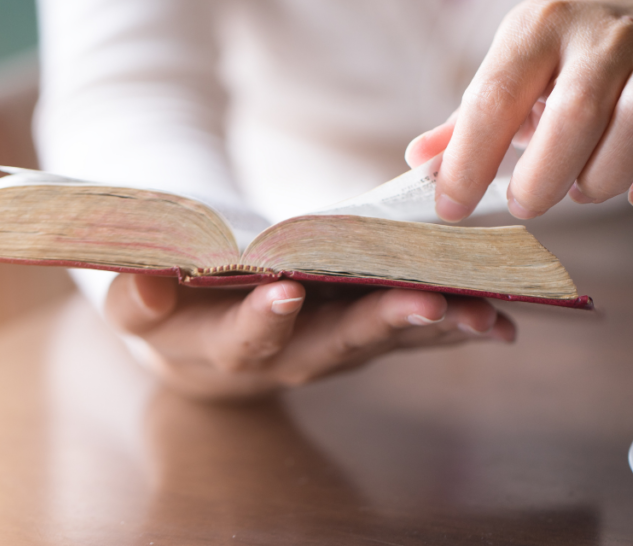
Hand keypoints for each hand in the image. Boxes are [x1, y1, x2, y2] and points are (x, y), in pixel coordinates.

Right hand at [104, 274, 515, 400]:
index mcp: (225, 349)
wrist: (206, 342)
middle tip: (424, 301)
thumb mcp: (140, 305)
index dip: (263, 319)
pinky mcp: (361, 336)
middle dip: (380, 323)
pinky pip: (408, 334)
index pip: (244, 339)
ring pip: (384, 340)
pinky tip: (497, 320)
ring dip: (434, 326)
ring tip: (482, 311)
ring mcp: (331, 350)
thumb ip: (136, 298)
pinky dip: (452, 325)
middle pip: (334, 345)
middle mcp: (287, 357)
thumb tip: (143, 274)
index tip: (286, 289)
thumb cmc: (169, 312)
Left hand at [406, 0, 632, 220]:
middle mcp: (602, 35)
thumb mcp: (517, 69)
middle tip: (525, 204)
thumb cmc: (573, 57)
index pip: (493, 97)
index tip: (451, 208)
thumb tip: (418, 162)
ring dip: (604, 177)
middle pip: (574, 115)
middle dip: (542, 178)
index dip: (467, 161)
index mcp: (539, 27)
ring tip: (580, 189)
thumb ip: (469, 118)